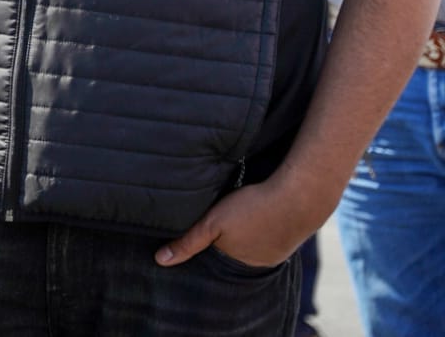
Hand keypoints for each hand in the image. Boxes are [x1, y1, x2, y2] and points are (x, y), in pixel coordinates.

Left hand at [156, 179, 322, 268]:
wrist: (300, 197)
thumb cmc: (252, 207)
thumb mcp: (213, 223)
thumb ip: (188, 242)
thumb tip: (160, 261)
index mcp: (238, 261)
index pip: (215, 253)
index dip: (208, 238)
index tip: (205, 225)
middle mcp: (258, 262)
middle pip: (235, 248)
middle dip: (229, 236)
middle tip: (226, 216)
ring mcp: (278, 251)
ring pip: (253, 240)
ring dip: (248, 229)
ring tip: (243, 213)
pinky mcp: (291, 236)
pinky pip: (271, 233)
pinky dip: (264, 224)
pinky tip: (261, 211)